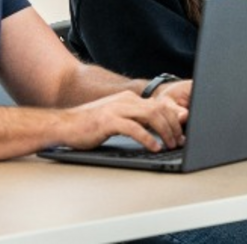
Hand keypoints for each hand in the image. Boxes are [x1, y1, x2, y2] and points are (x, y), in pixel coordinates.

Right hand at [59, 90, 188, 151]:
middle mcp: (126, 101)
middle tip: (179, 141)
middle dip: (173, 126)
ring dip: (165, 131)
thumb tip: (158, 129)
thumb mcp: (118, 119)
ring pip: (151, 116)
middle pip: (160, 109)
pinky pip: (135, 128)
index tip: (181, 133)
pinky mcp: (109, 121)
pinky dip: (148, 138)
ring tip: (170, 145)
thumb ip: (136, 120)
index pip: (160, 105)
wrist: (64, 125)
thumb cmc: (90, 125)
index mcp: (129, 99)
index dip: (174, 118)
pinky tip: (154, 147)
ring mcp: (117, 109)